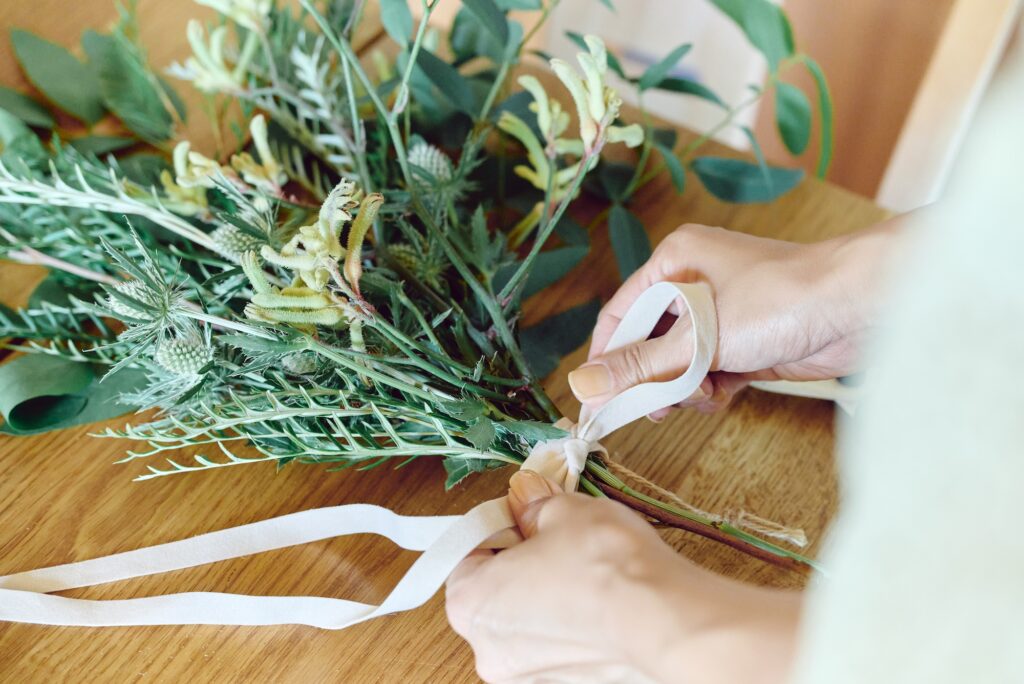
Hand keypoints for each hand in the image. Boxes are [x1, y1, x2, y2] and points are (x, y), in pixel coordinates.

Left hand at [445, 470, 800, 682]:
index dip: (500, 523)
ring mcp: (527, 675)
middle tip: (558, 535)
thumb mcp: (563, 511)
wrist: (665, 619)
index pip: (467, 550)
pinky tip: (600, 598)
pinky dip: (572, 620)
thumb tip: (526, 496)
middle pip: (495, 588)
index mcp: (470, 603)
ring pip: (527, 618)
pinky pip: (557, 641)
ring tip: (585, 567)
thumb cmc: (607, 570)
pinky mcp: (565, 682)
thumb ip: (534, 505)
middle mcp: (489, 649)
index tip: (525, 513)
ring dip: (548, 591)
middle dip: (524, 559)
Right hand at [568, 220, 898, 414]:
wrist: (859, 307)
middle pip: (649, 342)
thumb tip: (583, 385)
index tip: (601, 401)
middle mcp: (693, 283)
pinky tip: (726, 394)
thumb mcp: (700, 337)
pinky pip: (709, 372)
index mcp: (675, 261)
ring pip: (679, 363)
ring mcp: (721, 314)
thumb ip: (641, 364)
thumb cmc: (780, 301)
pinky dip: (712, 389)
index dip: (607, 359)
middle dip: (654, 378)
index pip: (621, 315)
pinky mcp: (746, 341)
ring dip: (686, 388)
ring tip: (706, 394)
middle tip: (658, 408)